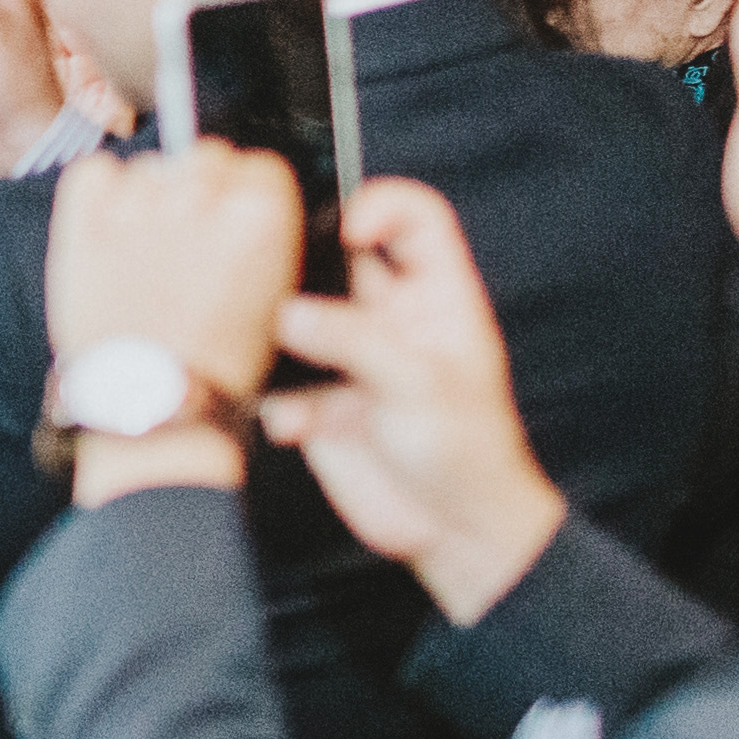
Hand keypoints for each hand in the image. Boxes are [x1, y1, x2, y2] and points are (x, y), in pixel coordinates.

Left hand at [41, 139, 302, 410]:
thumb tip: (239, 198)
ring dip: (147, 198)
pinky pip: (92, 173)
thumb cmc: (215, 364)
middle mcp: (203, 195)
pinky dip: (97, 194)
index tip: (231, 222)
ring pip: (148, 167)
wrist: (152, 402)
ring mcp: (141, 203)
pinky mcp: (87, 218)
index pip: (257, 165)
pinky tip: (108, 236)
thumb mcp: (275, 293)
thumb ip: (262, 233)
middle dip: (198, 192)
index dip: (243, 195)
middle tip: (185, 243)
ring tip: (143, 255)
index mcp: (262, 212)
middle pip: (204, 156)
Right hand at [261, 179, 570, 622]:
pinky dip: (272, 399)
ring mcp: (348, 359)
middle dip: (301, 261)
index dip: (379, 206)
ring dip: (274, 329)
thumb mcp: (421, 385)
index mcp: (433, 297)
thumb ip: (355, 341)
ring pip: (293, 316)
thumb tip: (290, 313)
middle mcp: (387, 318)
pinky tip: (296, 425)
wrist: (453, 532)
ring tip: (268, 345)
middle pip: (336, 257)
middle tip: (272, 273)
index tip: (347, 228)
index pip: (412, 219)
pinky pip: (274, 384)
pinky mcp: (317, 404)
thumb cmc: (469, 453)